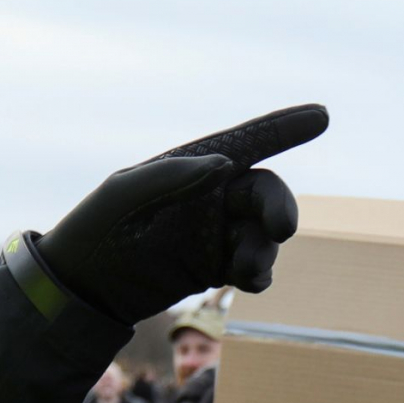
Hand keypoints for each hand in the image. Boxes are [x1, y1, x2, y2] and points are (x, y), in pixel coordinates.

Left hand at [35, 106, 321, 324]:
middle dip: (279, 207)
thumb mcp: (124, 196)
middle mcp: (209, 195)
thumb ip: (172, 176)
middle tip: (280, 227)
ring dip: (264, 247)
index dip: (285, 128)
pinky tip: (248, 280)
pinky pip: (253, 265)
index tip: (321, 115)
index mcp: (190, 166)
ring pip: (264, 233)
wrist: (81, 288)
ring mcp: (214, 232)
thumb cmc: (96, 229)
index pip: (247, 142)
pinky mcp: (213, 267)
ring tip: (246, 268)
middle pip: (265, 191)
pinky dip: (260, 271)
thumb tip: (224, 165)